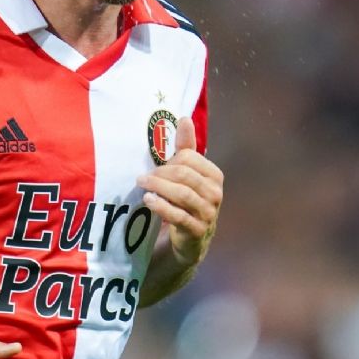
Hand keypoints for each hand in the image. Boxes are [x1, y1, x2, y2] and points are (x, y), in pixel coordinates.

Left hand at [137, 117, 223, 266]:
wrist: (189, 240)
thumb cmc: (186, 201)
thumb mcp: (186, 174)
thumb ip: (186, 147)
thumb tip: (185, 118)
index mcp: (214, 176)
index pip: (189, 158)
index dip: (169, 160)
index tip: (156, 167)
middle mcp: (216, 194)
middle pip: (184, 175)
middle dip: (160, 174)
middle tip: (142, 178)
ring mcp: (208, 214)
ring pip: (182, 194)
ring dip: (158, 188)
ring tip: (141, 185)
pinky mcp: (197, 231)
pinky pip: (178, 216)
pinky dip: (161, 206)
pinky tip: (148, 201)